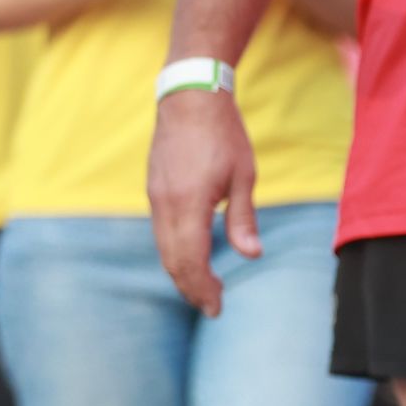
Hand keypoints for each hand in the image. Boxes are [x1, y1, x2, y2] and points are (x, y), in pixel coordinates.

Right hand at [147, 89, 259, 317]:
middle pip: (173, 260)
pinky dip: (175, 254)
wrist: (190, 97)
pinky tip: (193, 261)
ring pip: (163, 248)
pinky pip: (161, 233)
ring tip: (205, 290)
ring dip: (182, 274)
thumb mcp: (243, 177)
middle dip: (192, 288)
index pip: (190, 260)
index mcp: (188, 203)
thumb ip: (243, 220)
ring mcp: (155, 196)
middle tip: (213, 308)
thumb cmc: (224, 136)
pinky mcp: (154, 190)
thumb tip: (251, 255)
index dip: (203, 288)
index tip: (217, 309)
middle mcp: (165, 203)